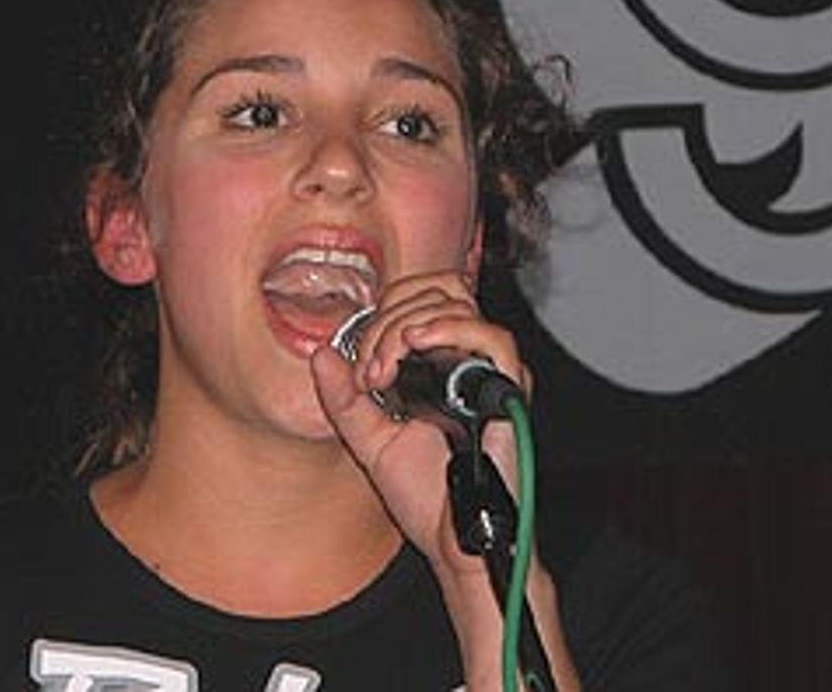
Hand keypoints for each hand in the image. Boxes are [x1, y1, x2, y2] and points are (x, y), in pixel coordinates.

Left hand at [311, 272, 580, 690]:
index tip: (361, 365)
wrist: (452, 541)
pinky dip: (450, 329)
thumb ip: (343, 397)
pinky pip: (493, 338)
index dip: (383, 312)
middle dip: (387, 321)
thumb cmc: (424, 496)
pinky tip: (417, 345)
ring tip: (386, 368)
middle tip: (371, 371)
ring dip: (407, 325)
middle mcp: (469, 359)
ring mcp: (491, 372)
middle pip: (436, 289)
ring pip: (458, 303)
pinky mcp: (510, 391)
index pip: (419, 295)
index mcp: (440, 362)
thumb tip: (321, 354)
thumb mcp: (368, 438)